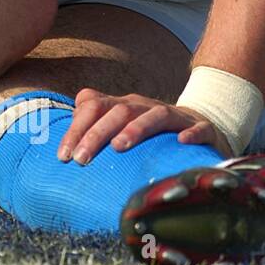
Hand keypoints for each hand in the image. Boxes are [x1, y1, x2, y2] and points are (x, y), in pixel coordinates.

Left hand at [58, 89, 231, 163]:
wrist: (198, 126)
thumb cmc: (148, 133)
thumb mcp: (118, 129)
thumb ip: (92, 131)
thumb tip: (64, 148)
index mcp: (121, 106)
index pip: (93, 106)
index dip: (76, 129)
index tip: (63, 155)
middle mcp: (144, 106)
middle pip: (118, 111)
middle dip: (96, 133)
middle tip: (81, 158)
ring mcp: (174, 116)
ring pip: (154, 115)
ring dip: (136, 129)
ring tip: (119, 147)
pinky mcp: (201, 128)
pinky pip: (198, 127)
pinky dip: (191, 133)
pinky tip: (182, 141)